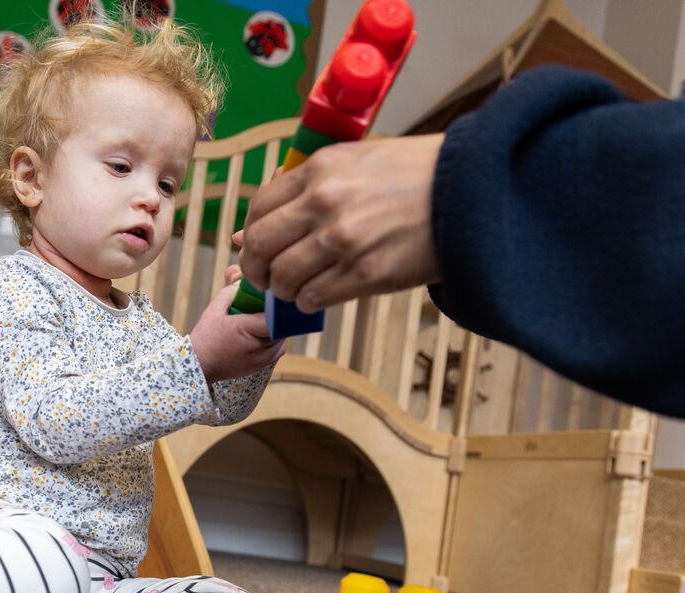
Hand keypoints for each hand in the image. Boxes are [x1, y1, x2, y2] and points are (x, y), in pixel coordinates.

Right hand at [190, 264, 286, 382]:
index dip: (275, 307)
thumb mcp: (213, 310)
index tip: (271, 300)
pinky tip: (262, 334)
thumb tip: (244, 282)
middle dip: (276, 316)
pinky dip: (275, 341)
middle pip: (280, 326)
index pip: (274, 316)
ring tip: (262, 322)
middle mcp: (256, 346)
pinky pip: (278, 349)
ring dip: (276, 328)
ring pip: (282, 338)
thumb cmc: (206, 338)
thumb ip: (230, 293)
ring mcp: (261, 358)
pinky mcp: (262, 365)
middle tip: (267, 308)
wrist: (200, 366)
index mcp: (245, 329)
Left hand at [237, 134, 443, 312]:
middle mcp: (325, 203)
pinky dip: (307, 301)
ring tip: (296, 287)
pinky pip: (313, 297)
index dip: (251, 233)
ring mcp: (343, 240)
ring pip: (284, 278)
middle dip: (255, 268)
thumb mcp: (357, 161)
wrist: (472, 192)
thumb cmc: (415, 175)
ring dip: (283, 289)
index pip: (259, 207)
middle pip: (261, 246)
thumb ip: (307, 188)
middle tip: (264, 277)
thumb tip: (250, 229)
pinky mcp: (365, 274)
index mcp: (320, 169)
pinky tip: (317, 295)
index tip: (256, 246)